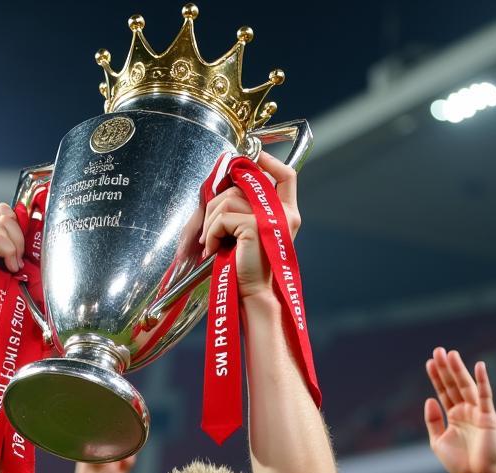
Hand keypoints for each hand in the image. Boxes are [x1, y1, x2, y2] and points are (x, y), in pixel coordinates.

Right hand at [0, 203, 24, 316]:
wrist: (13, 311)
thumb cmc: (24, 289)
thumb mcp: (30, 256)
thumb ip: (25, 234)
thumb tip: (20, 210)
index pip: (6, 212)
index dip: (19, 221)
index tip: (28, 243)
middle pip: (6, 216)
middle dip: (21, 238)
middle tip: (22, 262)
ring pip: (3, 224)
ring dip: (16, 247)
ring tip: (15, 268)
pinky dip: (9, 252)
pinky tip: (10, 269)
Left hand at [201, 151, 300, 300]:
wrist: (252, 294)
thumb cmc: (247, 267)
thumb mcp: (248, 232)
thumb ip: (245, 209)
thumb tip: (223, 188)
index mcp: (287, 212)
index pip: (287, 176)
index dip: (270, 161)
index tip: (254, 155)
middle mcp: (284, 212)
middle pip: (243, 185)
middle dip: (216, 204)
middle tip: (209, 230)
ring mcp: (271, 218)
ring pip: (228, 200)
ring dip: (211, 222)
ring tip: (212, 243)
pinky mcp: (255, 226)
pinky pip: (222, 218)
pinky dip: (212, 234)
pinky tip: (214, 250)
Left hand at [425, 348, 495, 472]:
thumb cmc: (460, 463)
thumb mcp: (438, 442)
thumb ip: (433, 421)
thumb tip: (429, 399)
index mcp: (453, 416)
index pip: (443, 392)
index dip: (436, 377)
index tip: (429, 362)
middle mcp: (465, 411)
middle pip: (453, 385)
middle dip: (445, 368)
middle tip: (438, 350)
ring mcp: (477, 412)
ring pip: (466, 387)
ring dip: (459, 370)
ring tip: (450, 354)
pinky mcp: (488, 417)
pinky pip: (485, 396)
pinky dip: (483, 381)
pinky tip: (479, 367)